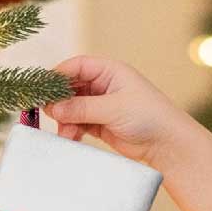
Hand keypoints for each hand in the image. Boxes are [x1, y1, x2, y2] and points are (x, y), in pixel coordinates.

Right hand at [43, 54, 193, 173]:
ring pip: (72, 108)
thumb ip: (82, 108)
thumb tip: (53, 108)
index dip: (58, 76)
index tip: (44, 90)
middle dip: (59, 101)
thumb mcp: (113, 108)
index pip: (77, 66)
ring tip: (65, 133)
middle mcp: (104, 85)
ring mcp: (101, 106)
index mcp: (109, 71)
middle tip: (48, 114)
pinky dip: (72, 130)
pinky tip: (70, 138)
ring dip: (65, 119)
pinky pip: (78, 123)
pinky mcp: (101, 124)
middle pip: (71, 88)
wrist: (167, 145)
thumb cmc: (148, 117)